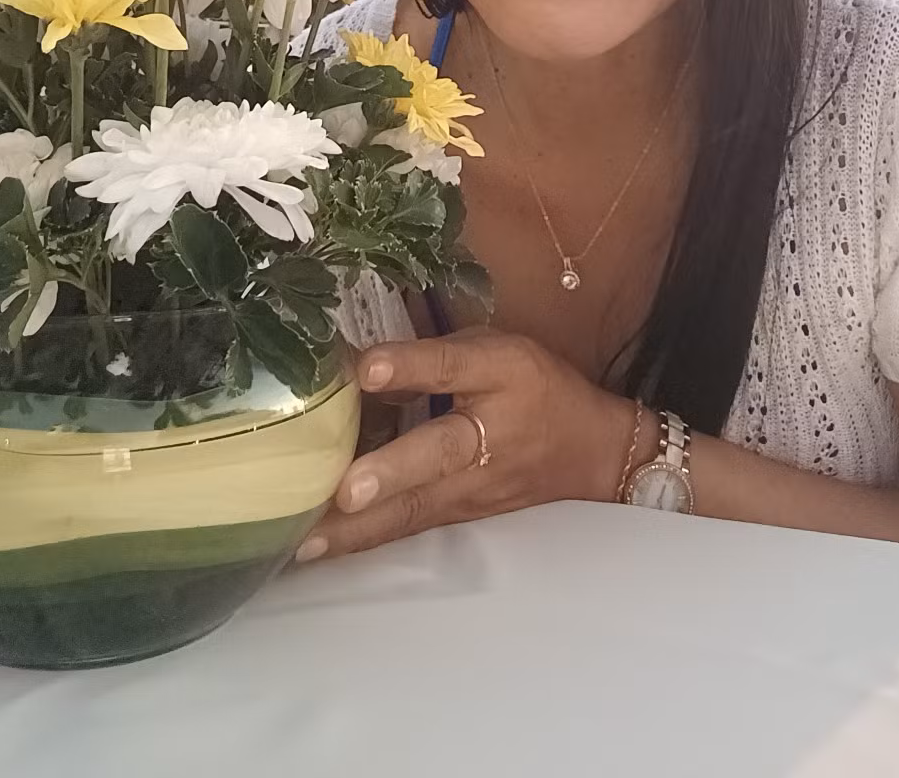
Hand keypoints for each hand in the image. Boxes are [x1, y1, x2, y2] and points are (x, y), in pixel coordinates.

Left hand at [296, 330, 635, 560]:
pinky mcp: (460, 518)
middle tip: (347, 489)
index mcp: (502, 374)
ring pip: (416, 506)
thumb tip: (354, 361)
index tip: (367, 370)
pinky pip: (410, 526)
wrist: (591, 451)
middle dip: (391, 471)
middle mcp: (489, 434)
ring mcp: (474, 486)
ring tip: (308, 538)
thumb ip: (432, 355)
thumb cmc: (534, 385)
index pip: (452, 366)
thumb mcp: (495, 350)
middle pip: (438, 452)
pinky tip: (318, 548)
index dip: (411, 366)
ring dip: (362, 524)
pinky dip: (365, 539)